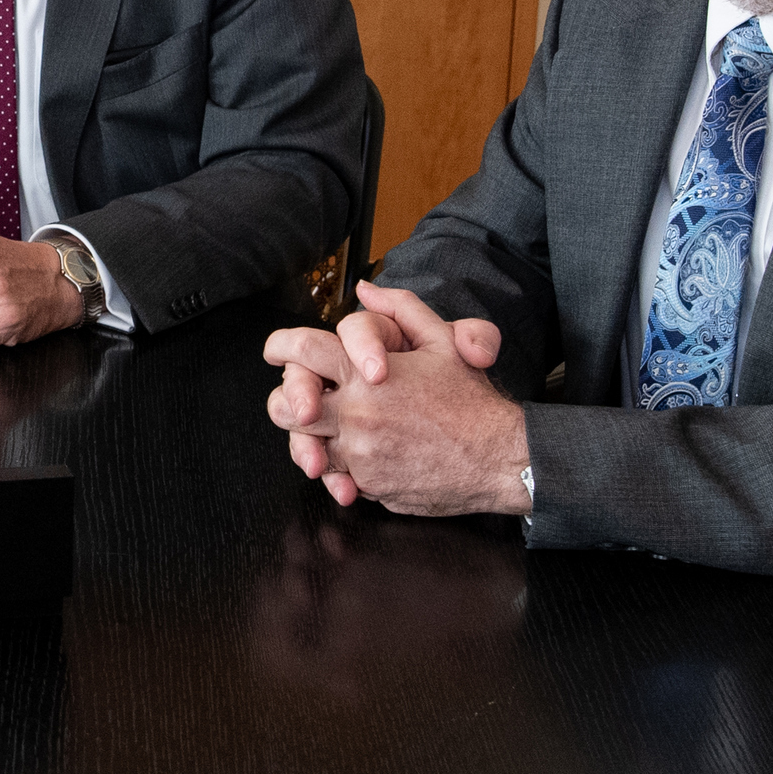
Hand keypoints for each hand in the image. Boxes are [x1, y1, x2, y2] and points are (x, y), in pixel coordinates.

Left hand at [261, 281, 524, 513]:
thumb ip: (400, 309)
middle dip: (288, 401)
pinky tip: (371, 454)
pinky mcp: (368, 485)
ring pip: (309, 447)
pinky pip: (339, 475)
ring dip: (316, 438)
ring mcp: (358, 454)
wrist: (498, 458)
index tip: (274, 350)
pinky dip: (346, 467)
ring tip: (335, 429)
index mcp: (366, 375)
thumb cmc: (471, 401)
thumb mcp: (442, 342)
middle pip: (286, 409)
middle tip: (302, 399)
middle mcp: (355, 415)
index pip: (303, 351)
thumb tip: (364, 288)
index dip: (280, 345)